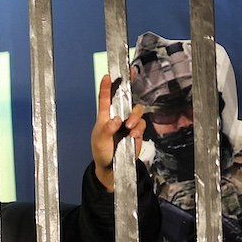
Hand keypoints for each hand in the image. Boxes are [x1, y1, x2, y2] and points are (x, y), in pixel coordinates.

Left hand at [91, 74, 144, 191]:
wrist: (112, 166)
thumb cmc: (101, 151)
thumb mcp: (100, 141)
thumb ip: (107, 130)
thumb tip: (116, 120)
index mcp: (104, 116)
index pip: (105, 99)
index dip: (106, 87)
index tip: (108, 76)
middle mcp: (118, 116)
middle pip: (126, 98)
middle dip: (130, 84)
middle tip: (133, 75)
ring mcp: (128, 123)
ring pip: (136, 110)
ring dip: (134, 116)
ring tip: (129, 126)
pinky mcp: (137, 131)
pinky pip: (142, 124)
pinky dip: (139, 128)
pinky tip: (133, 135)